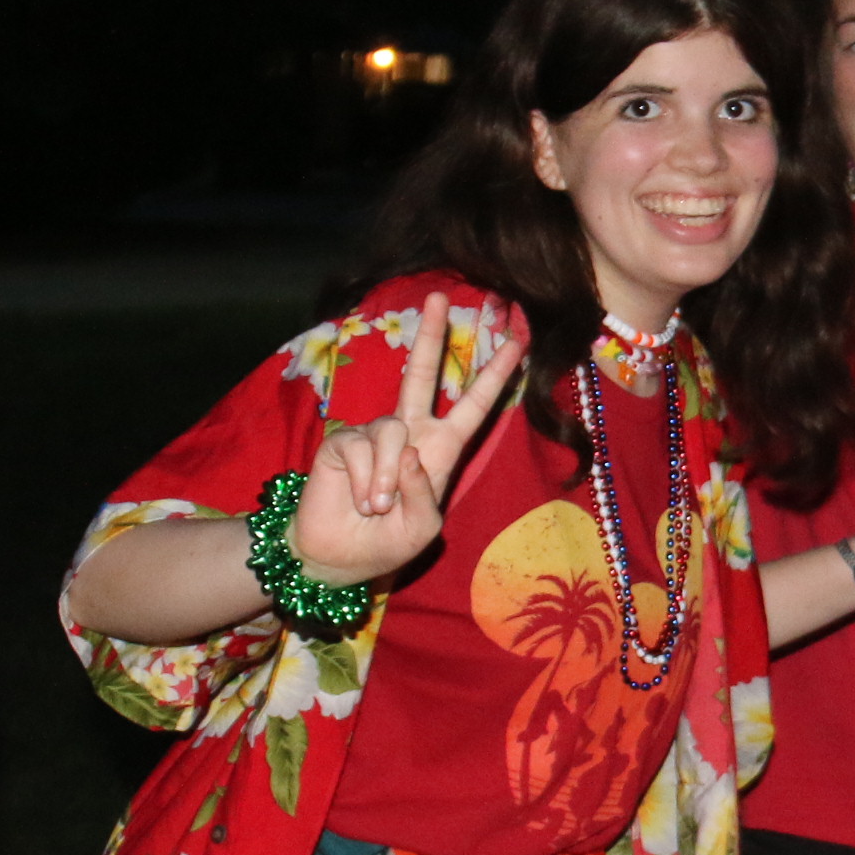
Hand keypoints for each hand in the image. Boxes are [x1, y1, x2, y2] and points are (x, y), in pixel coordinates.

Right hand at [282, 296, 526, 586]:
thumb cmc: (386, 544)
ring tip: (378, 508)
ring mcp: (375, 434)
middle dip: (431, 337)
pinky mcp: (344, 441)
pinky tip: (361, 501)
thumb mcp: (422, 528)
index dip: (494, 376)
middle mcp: (410, 433)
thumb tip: (411, 450)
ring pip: (393, 432)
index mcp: (440, 450)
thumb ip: (424, 491)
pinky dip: (367, 481)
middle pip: (421, 374)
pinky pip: (364, 449)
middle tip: (438, 297)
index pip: (472, 406)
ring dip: (388, 478)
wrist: (337, 558)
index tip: (517, 343)